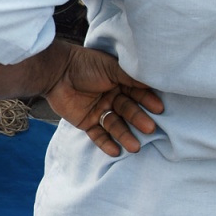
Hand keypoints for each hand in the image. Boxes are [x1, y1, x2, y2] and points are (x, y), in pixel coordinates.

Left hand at [45, 45, 163, 157]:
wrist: (56, 72)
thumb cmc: (84, 64)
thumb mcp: (110, 67)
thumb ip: (130, 75)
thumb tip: (153, 81)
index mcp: (119, 82)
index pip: (137, 93)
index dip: (147, 100)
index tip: (159, 109)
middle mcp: (112, 97)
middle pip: (128, 111)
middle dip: (138, 120)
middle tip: (150, 129)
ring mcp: (99, 111)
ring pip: (115, 125)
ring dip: (125, 136)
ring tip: (135, 147)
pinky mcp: (86, 122)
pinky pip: (98, 135)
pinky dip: (106, 143)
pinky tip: (115, 151)